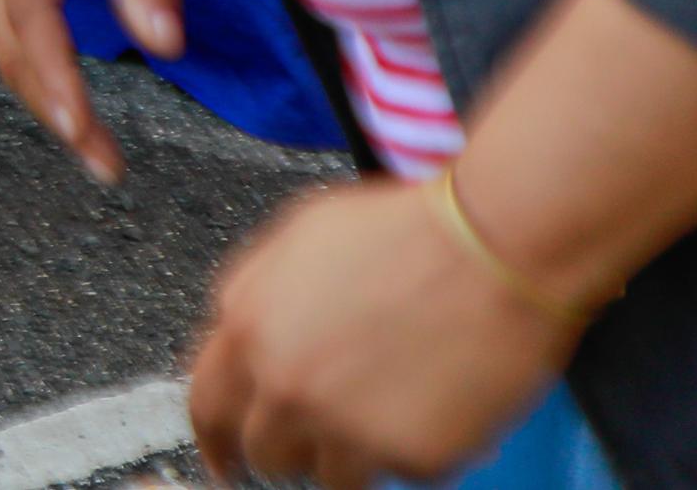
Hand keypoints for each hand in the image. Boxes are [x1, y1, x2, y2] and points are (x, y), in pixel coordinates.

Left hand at [189, 179, 573, 486]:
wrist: (491, 247)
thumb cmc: (408, 231)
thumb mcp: (298, 241)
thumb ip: (258, 298)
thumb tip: (245, 338)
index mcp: (249, 326)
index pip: (205, 407)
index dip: (215, 439)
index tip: (223, 459)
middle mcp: (287, 384)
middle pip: (265, 451)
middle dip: (291, 443)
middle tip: (327, 424)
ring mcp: (348, 427)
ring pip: (329, 478)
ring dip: (353, 453)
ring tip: (389, 407)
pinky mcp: (412, 457)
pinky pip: (402, 474)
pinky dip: (417, 450)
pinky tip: (436, 403)